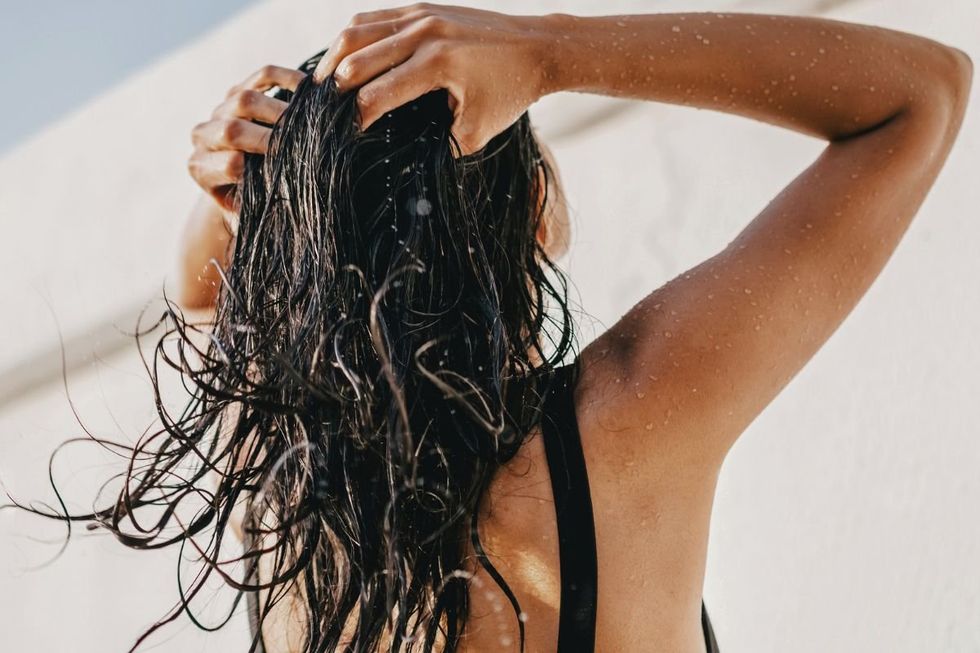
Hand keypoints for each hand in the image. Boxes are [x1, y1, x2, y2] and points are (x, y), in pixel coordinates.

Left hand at [187, 65, 305, 217]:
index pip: (228, 164)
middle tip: (303, 143)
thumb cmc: (251, 201)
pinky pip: (260, 76)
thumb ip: (257, 213)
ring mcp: (219, 109)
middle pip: (232, 129)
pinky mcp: (238, 89)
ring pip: (243, 99)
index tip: (288, 171)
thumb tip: (281, 213)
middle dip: (272, 137)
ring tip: (310, 119)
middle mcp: (204, 136)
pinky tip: (309, 88)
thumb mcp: (250, 214)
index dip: (259, 167)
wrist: (239, 178)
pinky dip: (286, 78)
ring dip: (280, 109)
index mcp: (202, 169)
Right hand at [312, 3, 552, 155]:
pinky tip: (341, 63)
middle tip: (321, 117)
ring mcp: (420, 14)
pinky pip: (370, 19)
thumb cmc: (509, 94)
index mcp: (437, 64)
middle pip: (356, 60)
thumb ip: (438, 146)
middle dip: (334, 92)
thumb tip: (404, 164)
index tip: (345, 140)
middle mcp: (424, 33)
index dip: (355, 120)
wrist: (536, 48)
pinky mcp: (420, 7)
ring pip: (355, 32)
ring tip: (321, 88)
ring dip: (332, 60)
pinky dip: (350, 40)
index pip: (376, 94)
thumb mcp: (476, 132)